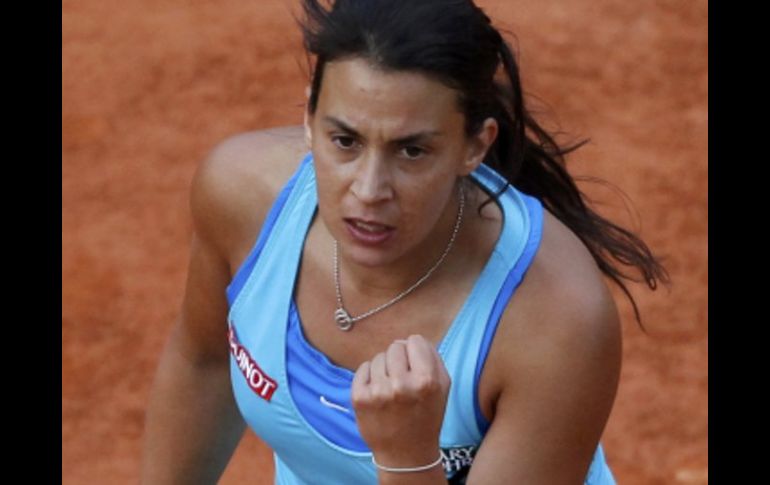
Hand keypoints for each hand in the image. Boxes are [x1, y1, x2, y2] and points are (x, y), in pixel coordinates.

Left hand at [351, 334, 450, 466]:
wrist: (406, 454)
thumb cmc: (426, 417)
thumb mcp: (442, 388)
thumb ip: (433, 358)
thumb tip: (411, 339)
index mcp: (427, 381)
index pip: (415, 341)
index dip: (416, 352)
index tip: (415, 366)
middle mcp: (402, 384)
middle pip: (395, 346)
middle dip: (399, 359)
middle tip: (402, 379)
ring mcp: (378, 391)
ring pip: (379, 357)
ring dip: (385, 369)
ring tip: (391, 390)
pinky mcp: (359, 397)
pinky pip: (363, 368)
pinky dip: (369, 376)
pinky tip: (378, 393)